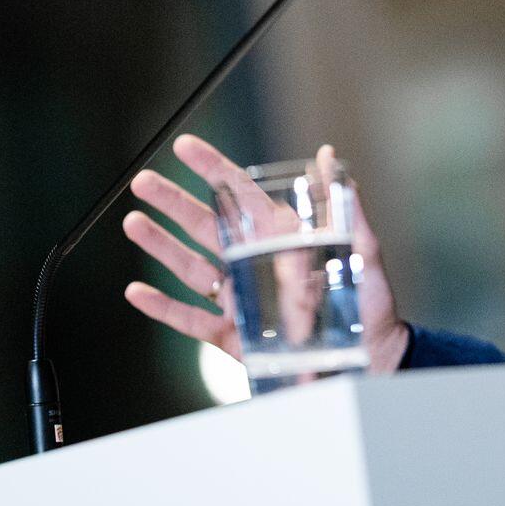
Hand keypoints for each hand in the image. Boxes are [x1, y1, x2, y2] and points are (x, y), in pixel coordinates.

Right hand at [121, 135, 411, 373]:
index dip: (212, 169)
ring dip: (162, 246)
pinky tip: (137, 291)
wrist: (370, 359)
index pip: (240, 195)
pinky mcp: (234, 334)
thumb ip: (344, 207)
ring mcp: (241, 298)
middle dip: (174, 202)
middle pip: (206, 226)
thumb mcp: (363, 250)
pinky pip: (191, 319)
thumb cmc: (371, 304)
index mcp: (282, 238)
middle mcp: (255, 264)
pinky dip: (164, 307)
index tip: (185, 146)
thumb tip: (331, 156)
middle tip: (143, 181)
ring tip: (134, 223)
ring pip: (192, 268)